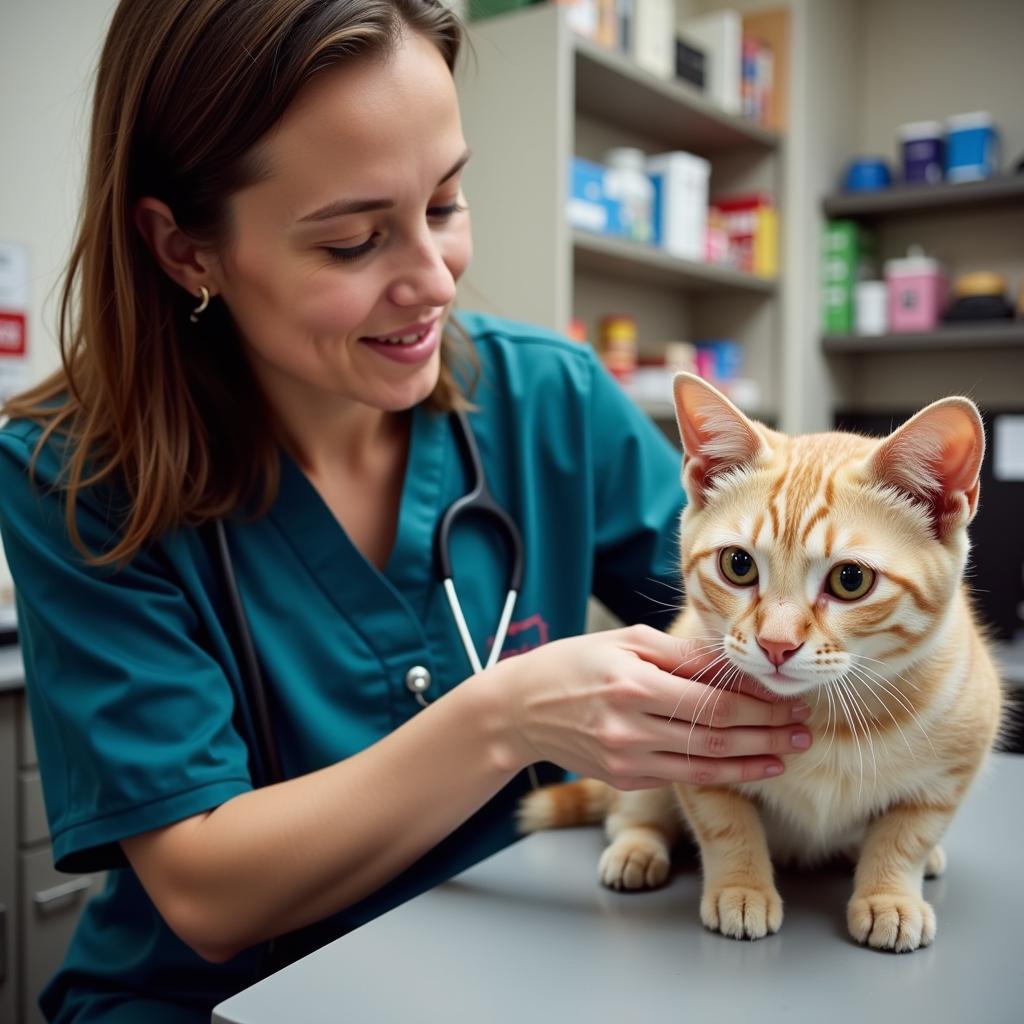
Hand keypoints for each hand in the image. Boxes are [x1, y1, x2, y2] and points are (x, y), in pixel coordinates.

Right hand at [483, 624, 811, 788]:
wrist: (520, 710)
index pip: (714, 703)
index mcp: (634, 684)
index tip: (791, 703)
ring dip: (751, 763)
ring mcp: (627, 758)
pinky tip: (746, 766)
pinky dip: (718, 773)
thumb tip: (731, 663)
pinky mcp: (624, 778)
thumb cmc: (572, 664)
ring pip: (704, 766)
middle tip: (803, 732)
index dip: (759, 707)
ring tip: (786, 755)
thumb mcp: (624, 642)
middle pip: (716, 738)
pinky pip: (680, 776)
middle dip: (766, 736)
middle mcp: (631, 727)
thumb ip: (679, 655)